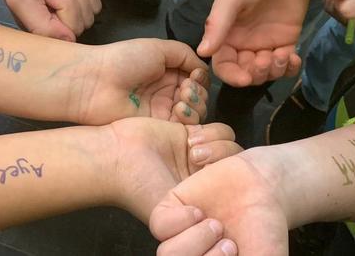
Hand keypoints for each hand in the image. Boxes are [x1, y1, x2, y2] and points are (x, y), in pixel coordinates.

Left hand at [59, 39, 211, 124]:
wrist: (96, 82)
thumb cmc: (125, 60)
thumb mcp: (159, 48)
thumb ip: (186, 55)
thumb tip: (203, 70)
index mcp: (167, 71)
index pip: (196, 79)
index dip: (200, 78)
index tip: (194, 75)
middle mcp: (167, 91)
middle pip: (199, 97)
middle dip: (199, 92)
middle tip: (186, 88)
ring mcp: (162, 110)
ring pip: (195, 113)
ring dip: (196, 104)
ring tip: (182, 97)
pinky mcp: (158, 128)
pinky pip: (182, 127)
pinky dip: (188, 118)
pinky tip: (179, 108)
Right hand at [105, 118, 242, 221]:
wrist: (117, 157)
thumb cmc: (137, 189)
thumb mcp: (168, 216)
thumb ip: (195, 220)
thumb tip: (222, 223)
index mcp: (203, 201)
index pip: (235, 193)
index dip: (232, 186)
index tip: (212, 181)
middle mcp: (205, 180)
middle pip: (237, 166)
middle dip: (222, 160)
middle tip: (198, 161)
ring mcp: (201, 155)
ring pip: (231, 145)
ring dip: (215, 144)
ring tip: (192, 149)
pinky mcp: (195, 134)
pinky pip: (220, 130)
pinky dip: (210, 132)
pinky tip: (190, 137)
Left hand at [150, 147, 289, 255]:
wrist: (265, 190)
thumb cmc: (265, 232)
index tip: (237, 254)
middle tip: (230, 244)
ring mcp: (179, 237)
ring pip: (167, 253)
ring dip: (197, 240)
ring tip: (217, 226)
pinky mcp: (170, 211)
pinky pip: (159, 226)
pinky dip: (181, 220)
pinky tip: (199, 213)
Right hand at [198, 0, 310, 86]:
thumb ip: (217, 24)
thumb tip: (202, 53)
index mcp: (226, 33)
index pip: (223, 65)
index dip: (232, 76)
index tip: (245, 78)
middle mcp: (244, 42)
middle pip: (246, 73)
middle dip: (256, 74)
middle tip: (267, 60)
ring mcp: (267, 42)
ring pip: (267, 73)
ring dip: (274, 72)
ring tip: (282, 55)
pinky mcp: (288, 38)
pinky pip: (286, 64)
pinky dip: (289, 68)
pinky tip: (293, 58)